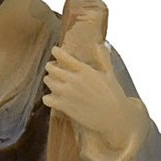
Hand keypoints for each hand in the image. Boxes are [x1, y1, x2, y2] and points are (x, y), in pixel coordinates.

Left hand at [43, 44, 144, 159]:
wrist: (112, 116)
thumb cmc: (113, 94)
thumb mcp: (109, 73)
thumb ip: (103, 58)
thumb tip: (100, 45)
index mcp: (85, 70)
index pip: (65, 57)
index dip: (57, 52)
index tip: (54, 50)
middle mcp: (73, 80)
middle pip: (52, 69)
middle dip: (51, 67)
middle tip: (52, 67)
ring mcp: (67, 93)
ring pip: (48, 82)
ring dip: (49, 80)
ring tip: (52, 81)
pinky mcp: (63, 106)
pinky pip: (46, 99)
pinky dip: (47, 97)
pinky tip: (51, 97)